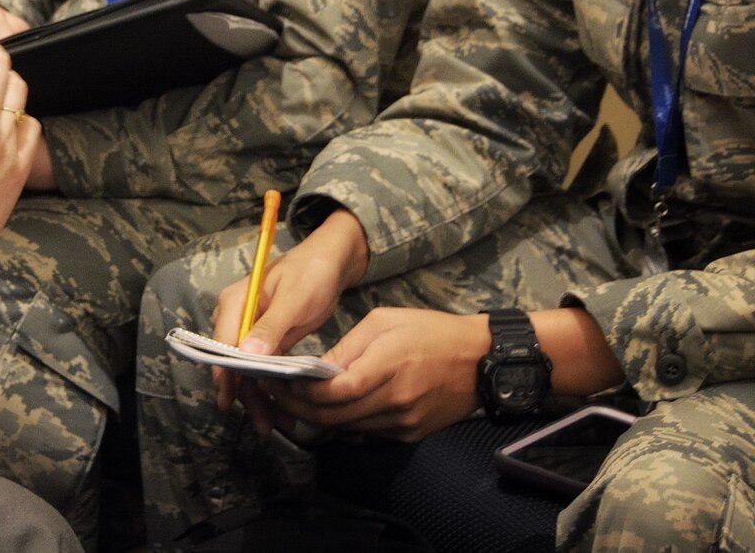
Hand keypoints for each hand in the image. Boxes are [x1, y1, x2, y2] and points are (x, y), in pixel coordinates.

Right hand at [211, 208, 367, 426]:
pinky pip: (260, 369)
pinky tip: (282, 408)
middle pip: (232, 363)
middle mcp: (235, 317)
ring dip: (259, 398)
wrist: (330, 263)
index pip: (222, 346)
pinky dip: (269, 388)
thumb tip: (246, 355)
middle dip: (247, 396)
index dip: (226, 377)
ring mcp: (248, 330)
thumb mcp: (295, 298)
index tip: (232, 405)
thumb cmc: (312, 273)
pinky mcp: (264, 340)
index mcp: (235, 303)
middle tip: (266, 426)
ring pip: (246, 371)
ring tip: (279, 423)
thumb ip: (271, 325)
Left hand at [255, 308, 490, 442]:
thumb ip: (348, 347)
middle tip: (272, 394)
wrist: (482, 360)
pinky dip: (343, 420)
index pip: (334, 391)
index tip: (276, 380)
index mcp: (387, 368)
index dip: (300, 391)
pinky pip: (365, 431)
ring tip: (291, 399)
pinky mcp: (409, 433)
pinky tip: (327, 406)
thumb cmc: (432, 331)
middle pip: (333, 416)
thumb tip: (315, 368)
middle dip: (296, 407)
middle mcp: (394, 402)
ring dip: (316, 417)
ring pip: (346, 428)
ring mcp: (402, 422)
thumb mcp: (384, 321)